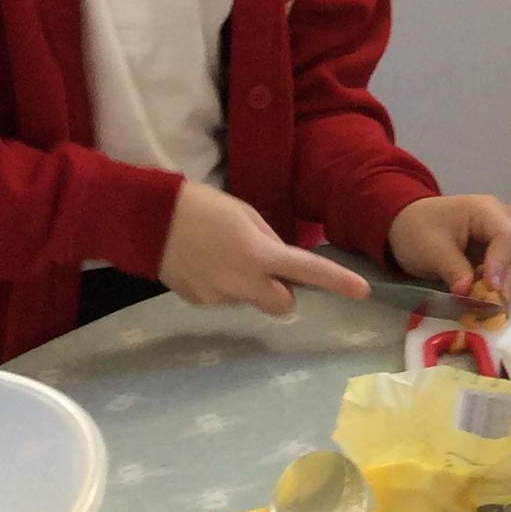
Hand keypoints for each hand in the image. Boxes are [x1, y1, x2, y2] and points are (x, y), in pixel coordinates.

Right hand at [159, 182, 370, 316]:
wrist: (147, 220)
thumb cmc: (202, 206)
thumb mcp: (245, 214)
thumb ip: (269, 241)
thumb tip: (282, 263)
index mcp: (259, 254)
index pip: (308, 271)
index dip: (338, 282)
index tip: (363, 291)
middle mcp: (243, 282)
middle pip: (283, 305)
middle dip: (284, 292)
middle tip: (269, 270)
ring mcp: (220, 297)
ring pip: (251, 301)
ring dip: (249, 286)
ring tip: (222, 256)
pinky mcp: (199, 303)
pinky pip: (225, 299)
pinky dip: (223, 286)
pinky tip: (204, 265)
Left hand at [388, 194, 510, 293]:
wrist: (407, 224)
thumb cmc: (417, 230)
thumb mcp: (430, 249)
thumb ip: (453, 269)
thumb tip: (470, 293)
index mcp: (487, 211)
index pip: (509, 238)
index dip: (503, 265)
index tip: (491, 290)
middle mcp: (505, 221)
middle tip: (492, 301)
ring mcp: (507, 236)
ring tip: (486, 296)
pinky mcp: (503, 253)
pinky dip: (506, 286)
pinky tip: (486, 294)